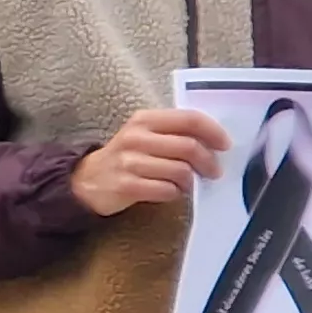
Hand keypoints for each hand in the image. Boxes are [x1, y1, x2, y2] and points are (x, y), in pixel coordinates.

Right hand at [70, 109, 230, 216]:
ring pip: (180, 171)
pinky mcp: (126, 185)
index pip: (189, 119)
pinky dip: (174, 193)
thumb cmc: (126, 157)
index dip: (213, 132)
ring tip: (188, 183)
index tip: (225, 145)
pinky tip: (171, 191)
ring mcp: (129, 162)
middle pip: (188, 147)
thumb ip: (174, 133)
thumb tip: (213, 143)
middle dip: (208, 162)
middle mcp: (136, 137)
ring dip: (190, 181)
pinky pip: (165, 190)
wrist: (86, 180)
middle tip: (213, 171)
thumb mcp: (145, 135)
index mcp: (144, 120)